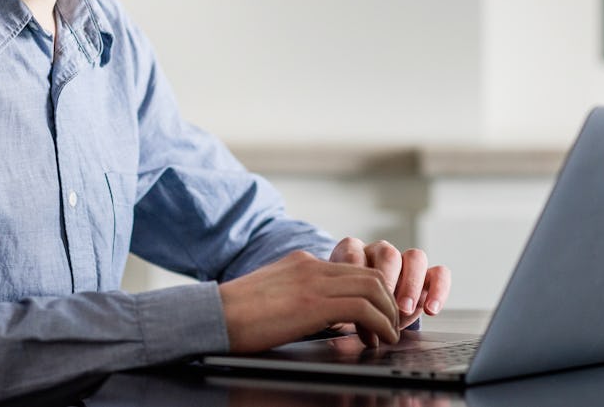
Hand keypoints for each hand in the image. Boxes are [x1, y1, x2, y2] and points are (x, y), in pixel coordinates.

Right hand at [218, 250, 400, 351]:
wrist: (214, 316)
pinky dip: (379, 325)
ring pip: (373, 288)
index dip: (372, 294)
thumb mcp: (274, 296)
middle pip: (370, 275)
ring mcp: (314, 281)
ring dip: (387, 315)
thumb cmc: (236, 316)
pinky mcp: (314, 302)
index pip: (352, 270)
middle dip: (387, 303)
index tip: (375, 318)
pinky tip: (378, 340)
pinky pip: (363, 308)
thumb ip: (298, 296)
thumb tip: (318, 317)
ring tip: (387, 337)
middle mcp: (312, 265)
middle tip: (389, 328)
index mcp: (302, 262)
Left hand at [329, 238, 450, 338]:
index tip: (356, 296)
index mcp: (354, 252)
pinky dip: (438, 290)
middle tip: (385, 304)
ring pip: (415, 257)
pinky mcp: (427, 275)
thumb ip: (350, 313)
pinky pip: (440, 273)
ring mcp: (405, 261)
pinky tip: (431, 310)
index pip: (354, 254)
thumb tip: (365, 331)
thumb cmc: (348, 305)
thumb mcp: (343, 307)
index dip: (356, 274)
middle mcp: (381, 251)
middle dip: (389, 280)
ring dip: (411, 285)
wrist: (365, 309)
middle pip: (388, 255)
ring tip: (406, 310)